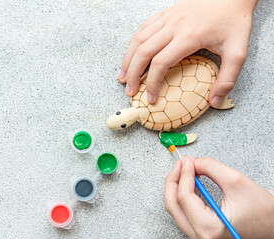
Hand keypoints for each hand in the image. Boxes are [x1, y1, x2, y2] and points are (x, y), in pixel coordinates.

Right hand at [118, 0, 257, 106]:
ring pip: (138, 39)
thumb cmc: (234, 22)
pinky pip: (142, 28)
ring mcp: (167, 18)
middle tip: (130, 91)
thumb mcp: (238, 52)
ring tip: (123, 77)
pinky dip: (133, 44)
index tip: (151, 98)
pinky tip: (131, 55)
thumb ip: (227, 79)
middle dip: (133, 74)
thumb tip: (214, 101)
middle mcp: (173, 26)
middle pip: (143, 52)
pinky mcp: (165, 13)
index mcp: (189, 37)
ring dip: (128, 60)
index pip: (161, 63)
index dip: (153, 83)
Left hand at [164, 157, 273, 238]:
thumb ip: (210, 167)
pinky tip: (189, 183)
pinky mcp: (201, 233)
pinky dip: (183, 196)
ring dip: (177, 187)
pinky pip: (183, 213)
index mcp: (209, 228)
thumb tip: (191, 162)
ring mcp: (199, 237)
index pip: (184, 197)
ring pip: (175, 209)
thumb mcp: (236, 181)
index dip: (183, 174)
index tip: (187, 161)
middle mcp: (200, 237)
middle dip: (174, 180)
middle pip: (173, 204)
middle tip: (181, 164)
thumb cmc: (263, 212)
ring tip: (185, 170)